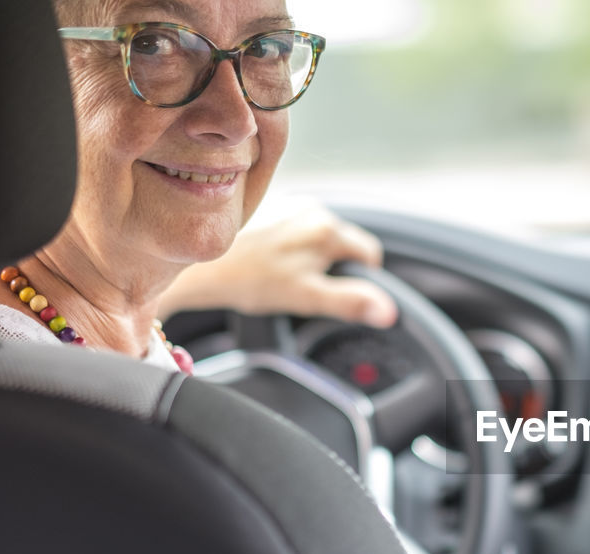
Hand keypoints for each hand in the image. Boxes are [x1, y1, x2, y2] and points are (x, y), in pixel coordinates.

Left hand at [157, 206, 398, 326]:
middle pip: (345, 244)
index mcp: (329, 229)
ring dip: (311, 255)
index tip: (336, 291)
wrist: (200, 264)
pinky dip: (290, 245)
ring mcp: (290, 205)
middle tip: (304, 285)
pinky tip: (269, 259)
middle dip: (333, 265)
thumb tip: (389, 312)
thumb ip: (352, 302)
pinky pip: (296, 228)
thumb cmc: (250, 280)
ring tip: (284, 272)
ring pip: (320, 237)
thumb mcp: (307, 298)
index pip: (370, 253)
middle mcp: (313, 210)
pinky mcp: (270, 206)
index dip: (361, 277)